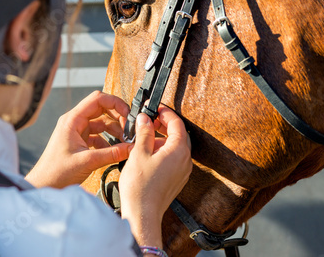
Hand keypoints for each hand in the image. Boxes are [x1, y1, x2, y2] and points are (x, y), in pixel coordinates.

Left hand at [25, 91, 130, 187]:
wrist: (43, 186)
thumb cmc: (56, 172)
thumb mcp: (87, 161)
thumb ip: (112, 153)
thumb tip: (132, 148)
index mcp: (73, 120)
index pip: (98, 99)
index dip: (115, 103)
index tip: (128, 114)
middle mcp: (75, 122)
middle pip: (102, 109)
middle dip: (117, 118)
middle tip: (129, 130)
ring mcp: (77, 132)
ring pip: (102, 123)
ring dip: (115, 131)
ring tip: (125, 142)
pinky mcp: (80, 143)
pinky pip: (99, 136)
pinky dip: (109, 141)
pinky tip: (115, 151)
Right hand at [119, 106, 191, 246]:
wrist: (142, 214)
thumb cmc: (140, 187)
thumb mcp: (139, 153)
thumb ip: (144, 133)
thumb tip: (145, 119)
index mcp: (178, 151)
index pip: (177, 124)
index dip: (166, 113)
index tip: (156, 108)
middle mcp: (185, 160)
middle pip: (179, 134)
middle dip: (166, 125)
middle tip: (150, 120)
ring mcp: (182, 171)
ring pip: (177, 147)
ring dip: (164, 138)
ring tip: (146, 137)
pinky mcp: (177, 179)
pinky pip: (175, 159)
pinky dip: (164, 151)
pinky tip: (149, 153)